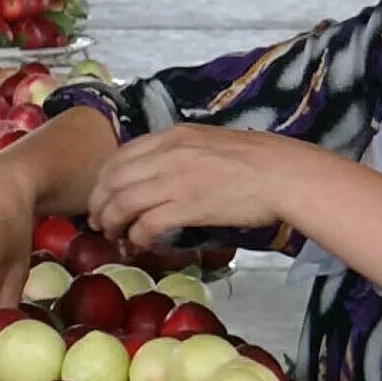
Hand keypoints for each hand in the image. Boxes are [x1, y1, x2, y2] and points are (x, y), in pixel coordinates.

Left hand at [85, 124, 304, 247]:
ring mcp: (176, 180)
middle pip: (113, 180)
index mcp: (172, 137)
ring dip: (112, 222)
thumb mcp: (206, 142)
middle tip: (98, 222)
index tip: (100, 197)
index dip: (102, 180)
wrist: (283, 173)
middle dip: (99, 204)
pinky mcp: (188, 206)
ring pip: (123, 202)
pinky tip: (139, 244)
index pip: (119, 156)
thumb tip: (157, 173)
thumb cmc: (253, 160)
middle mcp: (168, 154)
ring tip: (112, 235)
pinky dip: (136, 236)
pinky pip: (147, 223)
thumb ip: (177, 153)